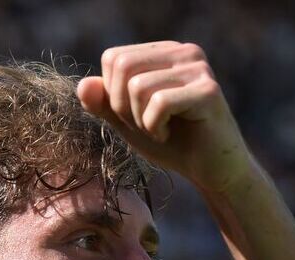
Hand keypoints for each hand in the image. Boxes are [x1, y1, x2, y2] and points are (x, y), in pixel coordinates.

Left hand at [77, 41, 257, 195]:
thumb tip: (82, 85)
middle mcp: (184, 52)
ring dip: (140, 121)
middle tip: (146, 126)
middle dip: (123, 107)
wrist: (211, 171)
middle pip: (123, 67)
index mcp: (164, 52)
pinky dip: (155, 127)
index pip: (113, 58)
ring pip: (138, 86)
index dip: (112, 95)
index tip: (136, 115)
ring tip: (161, 130)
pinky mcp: (208, 91)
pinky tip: (171, 134)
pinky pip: (159, 103)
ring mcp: (198, 68)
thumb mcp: (128, 123)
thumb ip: (104, 104)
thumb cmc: (173, 144)